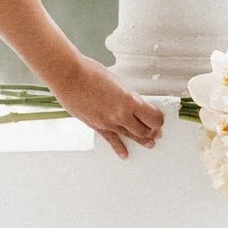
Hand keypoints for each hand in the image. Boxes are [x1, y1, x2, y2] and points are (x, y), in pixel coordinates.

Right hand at [53, 59, 167, 158]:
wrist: (69, 77)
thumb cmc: (90, 73)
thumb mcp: (118, 83)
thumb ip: (128, 97)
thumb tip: (135, 105)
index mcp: (129, 101)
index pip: (153, 118)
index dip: (158, 120)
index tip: (159, 118)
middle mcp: (121, 115)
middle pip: (144, 130)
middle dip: (152, 131)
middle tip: (156, 131)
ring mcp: (109, 123)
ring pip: (131, 136)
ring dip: (142, 140)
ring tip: (150, 143)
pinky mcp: (97, 126)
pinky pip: (112, 141)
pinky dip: (120, 149)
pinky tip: (125, 154)